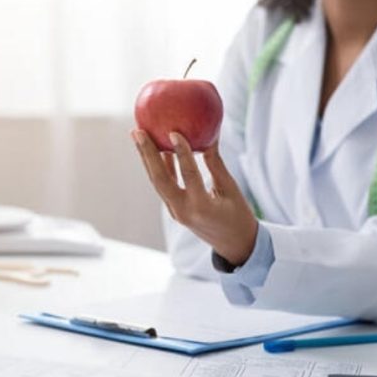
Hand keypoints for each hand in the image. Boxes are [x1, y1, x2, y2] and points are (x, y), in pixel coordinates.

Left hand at [131, 129, 257, 265]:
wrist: (234, 244)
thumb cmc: (238, 216)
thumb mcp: (231, 190)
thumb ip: (216, 164)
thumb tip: (209, 136)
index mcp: (202, 206)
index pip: (189, 175)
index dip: (181, 152)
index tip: (173, 132)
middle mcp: (183, 210)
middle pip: (160, 179)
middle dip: (147, 154)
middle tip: (138, 131)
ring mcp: (175, 211)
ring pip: (157, 182)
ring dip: (147, 158)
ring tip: (138, 135)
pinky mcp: (174, 209)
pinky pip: (164, 185)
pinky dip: (160, 166)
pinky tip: (158, 149)